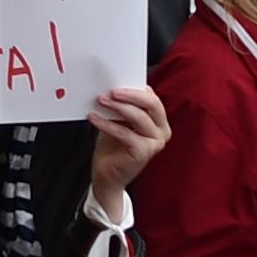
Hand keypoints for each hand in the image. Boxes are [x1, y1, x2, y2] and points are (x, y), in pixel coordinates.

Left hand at [84, 85, 171, 215]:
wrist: (107, 175)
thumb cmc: (112, 147)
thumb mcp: (118, 121)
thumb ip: (122, 106)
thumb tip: (111, 87)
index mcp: (158, 121)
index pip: (152, 98)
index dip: (135, 88)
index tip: (116, 81)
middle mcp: (162, 131)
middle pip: (151, 104)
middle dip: (130, 94)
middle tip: (111, 91)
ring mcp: (155, 143)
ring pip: (139, 117)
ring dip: (117, 107)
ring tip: (100, 101)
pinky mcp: (144, 152)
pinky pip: (125, 133)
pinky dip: (107, 124)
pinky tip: (94, 118)